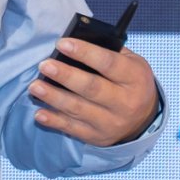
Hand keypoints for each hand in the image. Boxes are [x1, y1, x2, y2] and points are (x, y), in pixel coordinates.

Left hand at [28, 40, 158, 146]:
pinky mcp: (97, 137)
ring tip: (35, 86)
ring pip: (78, 109)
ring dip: (54, 97)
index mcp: (135, 78)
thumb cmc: (130, 82)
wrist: (143, 119)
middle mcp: (125, 102)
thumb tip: (74, 43)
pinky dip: (54, 121)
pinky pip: (72, 129)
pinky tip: (39, 112)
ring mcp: (111, 123)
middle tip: (44, 65)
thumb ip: (109, 52)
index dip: (84, 52)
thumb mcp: (131, 63)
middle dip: (65, 76)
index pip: (108, 63)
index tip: (62, 43)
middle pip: (91, 88)